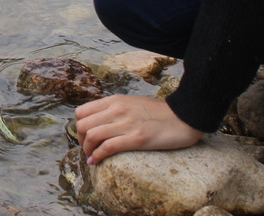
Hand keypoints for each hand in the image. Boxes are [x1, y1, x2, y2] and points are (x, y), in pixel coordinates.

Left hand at [75, 95, 203, 163]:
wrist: (185, 116)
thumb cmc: (160, 113)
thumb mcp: (132, 103)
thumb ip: (115, 110)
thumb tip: (99, 123)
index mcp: (115, 101)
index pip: (81, 112)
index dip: (79, 128)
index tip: (85, 138)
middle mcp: (117, 110)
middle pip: (82, 125)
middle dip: (80, 140)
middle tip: (88, 149)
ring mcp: (126, 124)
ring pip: (92, 136)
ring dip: (88, 150)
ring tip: (92, 157)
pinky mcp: (137, 138)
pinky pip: (108, 147)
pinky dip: (98, 156)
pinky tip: (97, 162)